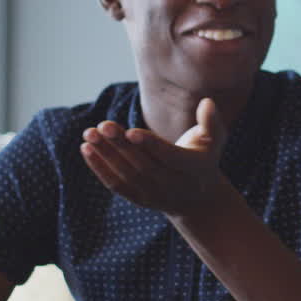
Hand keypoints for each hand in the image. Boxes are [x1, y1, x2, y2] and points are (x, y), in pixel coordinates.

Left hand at [80, 97, 228, 216]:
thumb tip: (207, 102)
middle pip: (143, 165)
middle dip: (121, 145)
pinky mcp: (139, 199)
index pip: (169, 157)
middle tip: (103, 125)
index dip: (150, 145)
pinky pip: (116, 185)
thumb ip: (211, 121)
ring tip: (90, 133)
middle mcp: (173, 185)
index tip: (131, 131)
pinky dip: (99, 168)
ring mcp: (155, 194)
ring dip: (106, 154)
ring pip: (127, 174)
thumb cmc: (204, 158)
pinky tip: (86, 149)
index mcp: (194, 168)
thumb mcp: (214, 140)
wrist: (198, 198)